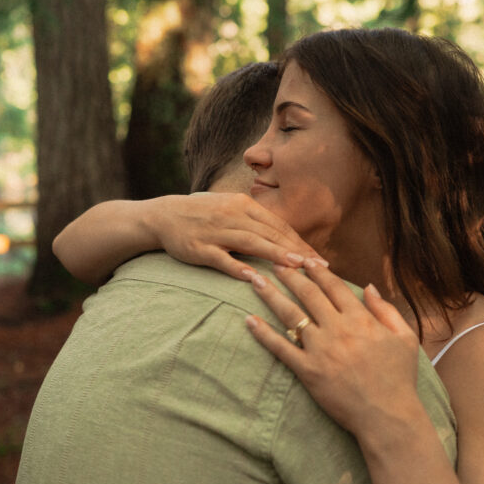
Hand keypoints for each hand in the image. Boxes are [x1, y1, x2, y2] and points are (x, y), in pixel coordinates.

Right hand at [147, 193, 323, 278]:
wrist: (164, 215)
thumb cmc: (204, 215)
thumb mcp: (232, 209)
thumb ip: (257, 221)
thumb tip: (286, 238)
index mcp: (244, 205)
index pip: (279, 225)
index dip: (301, 242)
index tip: (320, 259)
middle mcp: (233, 215)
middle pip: (271, 234)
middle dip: (297, 251)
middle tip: (319, 268)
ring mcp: (216, 231)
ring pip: (251, 243)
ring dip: (276, 255)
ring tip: (298, 268)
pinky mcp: (199, 248)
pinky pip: (222, 259)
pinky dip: (239, 268)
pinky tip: (256, 279)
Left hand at [244, 260, 422, 437]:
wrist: (387, 415)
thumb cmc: (399, 378)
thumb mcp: (404, 338)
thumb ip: (385, 309)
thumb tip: (369, 286)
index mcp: (360, 319)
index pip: (333, 286)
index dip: (317, 270)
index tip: (304, 260)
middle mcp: (337, 329)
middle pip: (308, 294)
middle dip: (289, 275)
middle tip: (274, 262)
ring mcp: (320, 349)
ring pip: (290, 314)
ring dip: (270, 294)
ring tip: (255, 280)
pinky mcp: (308, 371)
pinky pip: (281, 348)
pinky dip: (263, 334)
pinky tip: (249, 321)